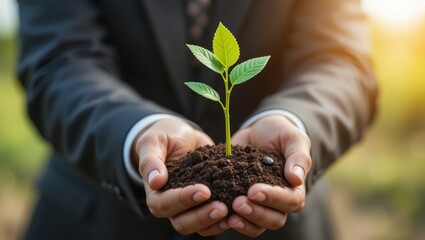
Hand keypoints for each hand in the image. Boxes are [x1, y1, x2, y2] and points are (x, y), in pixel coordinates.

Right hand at [132, 118, 228, 235]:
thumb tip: (155, 181)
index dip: (182, 200)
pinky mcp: (205, 204)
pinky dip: (223, 220)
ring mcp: (189, 207)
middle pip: (181, 222)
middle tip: (221, 207)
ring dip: (213, 221)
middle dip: (201, 216)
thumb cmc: (166, 137)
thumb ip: (151, 160)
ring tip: (230, 212)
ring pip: (198, 226)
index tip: (204, 190)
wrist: (184, 135)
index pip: (163, 204)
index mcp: (155, 192)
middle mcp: (171, 205)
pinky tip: (236, 213)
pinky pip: (212, 221)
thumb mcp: (154, 141)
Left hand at [229, 115, 311, 236]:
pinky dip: (230, 220)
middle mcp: (279, 202)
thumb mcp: (292, 138)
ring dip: (244, 221)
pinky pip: (240, 220)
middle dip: (256, 213)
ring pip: (257, 225)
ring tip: (229, 214)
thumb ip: (298, 157)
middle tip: (237, 202)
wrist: (258, 132)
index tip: (254, 191)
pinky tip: (218, 213)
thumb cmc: (279, 134)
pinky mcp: (242, 202)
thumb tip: (296, 179)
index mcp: (295, 188)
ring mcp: (260, 205)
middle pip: (274, 219)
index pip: (290, 201)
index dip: (273, 198)